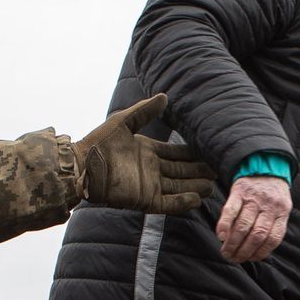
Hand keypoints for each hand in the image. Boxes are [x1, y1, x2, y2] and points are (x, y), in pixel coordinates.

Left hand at [78, 93, 215, 213]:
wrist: (81, 164)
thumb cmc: (98, 142)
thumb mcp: (123, 121)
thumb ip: (145, 111)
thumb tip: (165, 97)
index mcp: (147, 151)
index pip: (175, 154)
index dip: (191, 154)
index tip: (208, 153)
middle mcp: (151, 169)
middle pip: (181, 171)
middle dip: (198, 172)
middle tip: (217, 171)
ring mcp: (148, 186)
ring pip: (178, 187)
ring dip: (194, 187)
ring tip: (212, 187)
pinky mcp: (144, 200)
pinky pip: (167, 203)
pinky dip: (181, 202)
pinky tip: (196, 199)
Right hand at [217, 175, 290, 262]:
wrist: (264, 164)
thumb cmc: (271, 193)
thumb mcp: (280, 207)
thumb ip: (273, 225)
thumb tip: (258, 252)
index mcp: (282, 212)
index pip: (274, 238)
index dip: (261, 252)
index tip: (250, 259)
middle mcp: (269, 205)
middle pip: (257, 234)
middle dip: (244, 251)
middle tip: (234, 258)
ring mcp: (254, 198)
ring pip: (243, 225)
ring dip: (233, 243)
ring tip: (226, 252)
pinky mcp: (239, 191)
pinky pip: (231, 210)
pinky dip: (224, 225)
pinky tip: (220, 236)